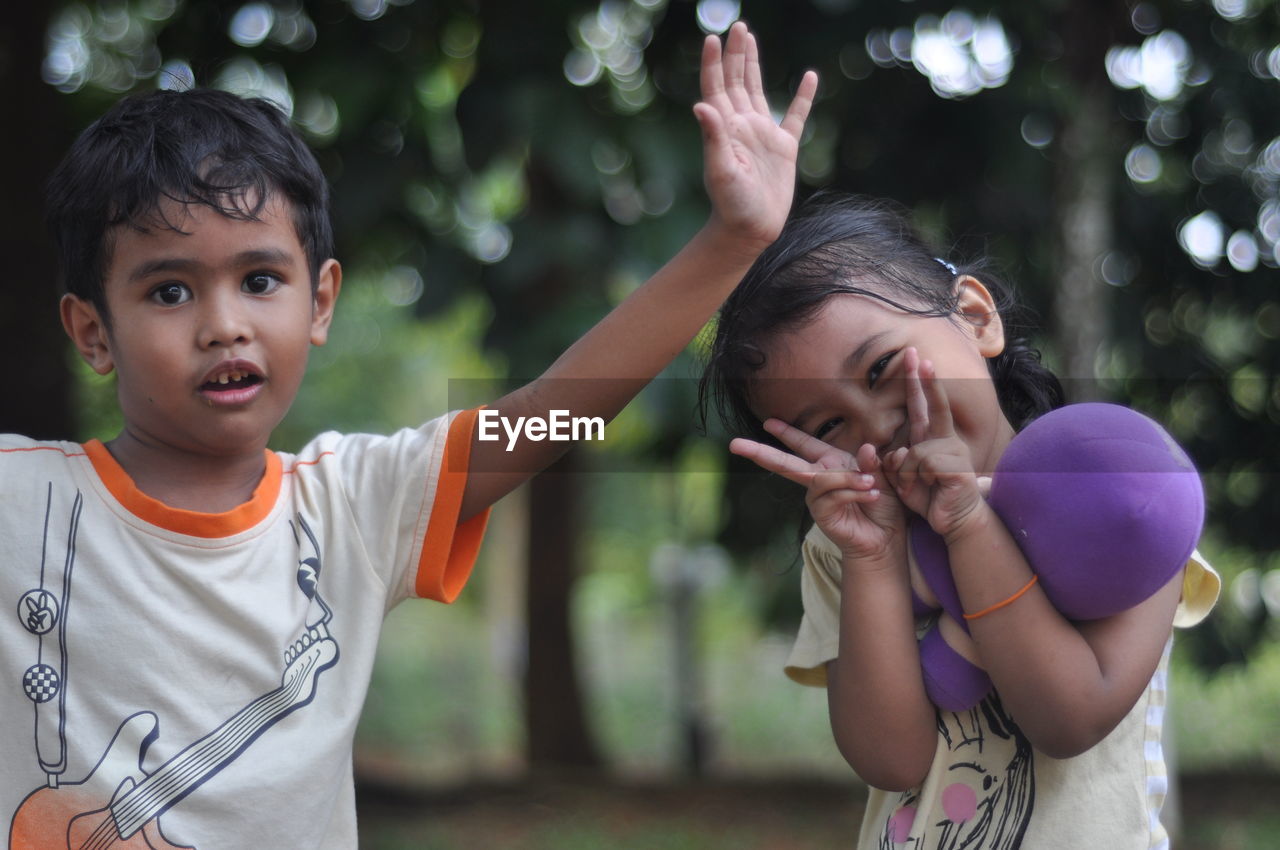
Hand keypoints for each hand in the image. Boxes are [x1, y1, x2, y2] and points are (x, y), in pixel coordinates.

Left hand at [693, 22, 817, 249]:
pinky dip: (804, 97)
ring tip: (751, 39)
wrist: (751, 230)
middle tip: (737, 26)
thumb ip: (713, 137)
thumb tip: (701, 105)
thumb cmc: (731, 204)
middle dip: (735, 54)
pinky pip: (796, 116)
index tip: (713, 38)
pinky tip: (810, 77)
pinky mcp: (784, 148)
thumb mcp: (720, 170)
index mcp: (725, 128)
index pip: (717, 87)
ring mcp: (763, 135)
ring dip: (754, 65)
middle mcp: (742, 126)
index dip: (714, 63)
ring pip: (758, 90)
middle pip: (736, 81)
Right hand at [730, 419, 904, 564]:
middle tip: (735, 444)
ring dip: (849, 479)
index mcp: (831, 464)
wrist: (885, 539)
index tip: (767, 422)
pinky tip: (872, 495)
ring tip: (872, 485)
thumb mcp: (882, 477)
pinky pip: (833, 494)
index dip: (787, 433)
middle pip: (785, 463)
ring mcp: (817, 498)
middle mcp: (819, 479)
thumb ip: (872, 462)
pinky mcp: (821, 514)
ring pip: (822, 477)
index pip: (805, 444)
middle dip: (761, 452)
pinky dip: (854, 492)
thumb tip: (866, 448)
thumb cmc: (883, 506)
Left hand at [882, 348, 985, 540]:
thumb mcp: (903, 478)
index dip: (921, 383)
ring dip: (906, 474)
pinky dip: (916, 480)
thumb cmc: (929, 497)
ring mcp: (954, 452)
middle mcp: (946, 440)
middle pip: (935, 405)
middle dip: (926, 381)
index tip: (919, 359)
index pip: (923, 406)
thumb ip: (894, 461)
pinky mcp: (957, 468)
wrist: (953, 520)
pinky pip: (924, 465)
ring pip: (915, 451)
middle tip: (916, 354)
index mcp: (932, 439)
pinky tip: (930, 490)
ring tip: (916, 487)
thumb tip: (895, 451)